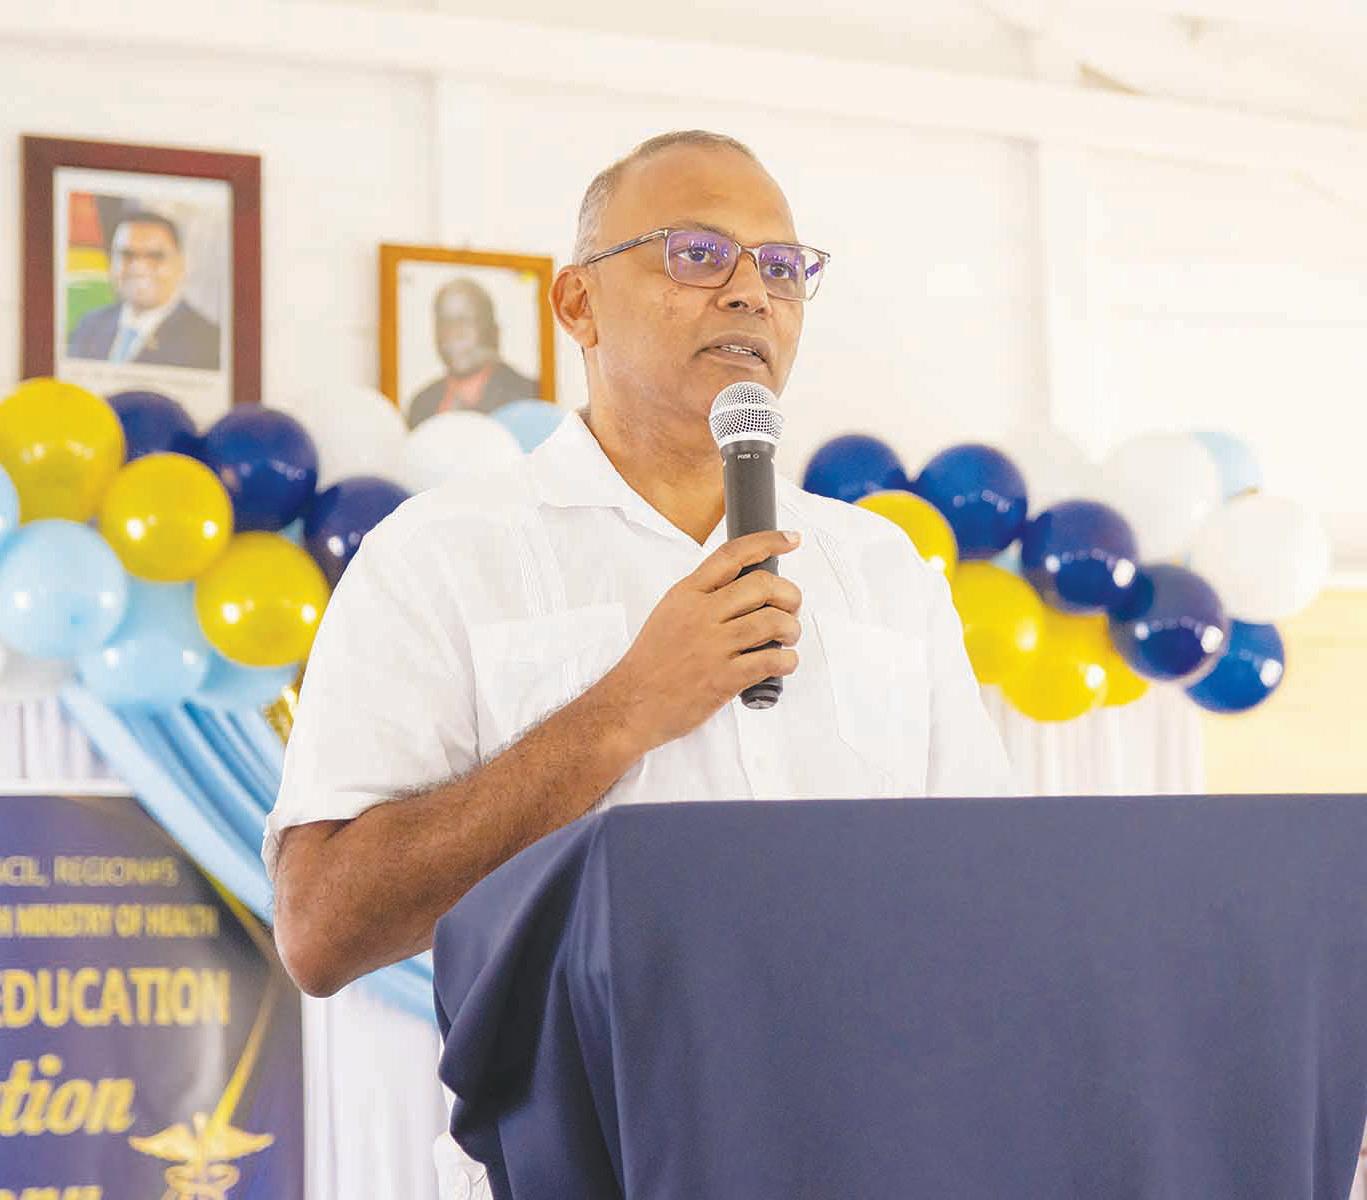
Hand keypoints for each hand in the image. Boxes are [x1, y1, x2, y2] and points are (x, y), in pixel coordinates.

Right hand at [598, 530, 802, 754]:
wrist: (631, 703)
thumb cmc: (650, 663)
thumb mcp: (669, 613)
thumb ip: (702, 597)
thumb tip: (743, 590)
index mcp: (687, 594)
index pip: (732, 555)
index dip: (768, 543)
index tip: (790, 541)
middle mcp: (701, 614)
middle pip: (762, 585)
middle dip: (789, 595)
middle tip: (791, 607)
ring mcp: (713, 646)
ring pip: (773, 621)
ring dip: (791, 629)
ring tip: (787, 637)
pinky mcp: (724, 677)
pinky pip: (772, 660)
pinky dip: (787, 660)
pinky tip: (782, 663)